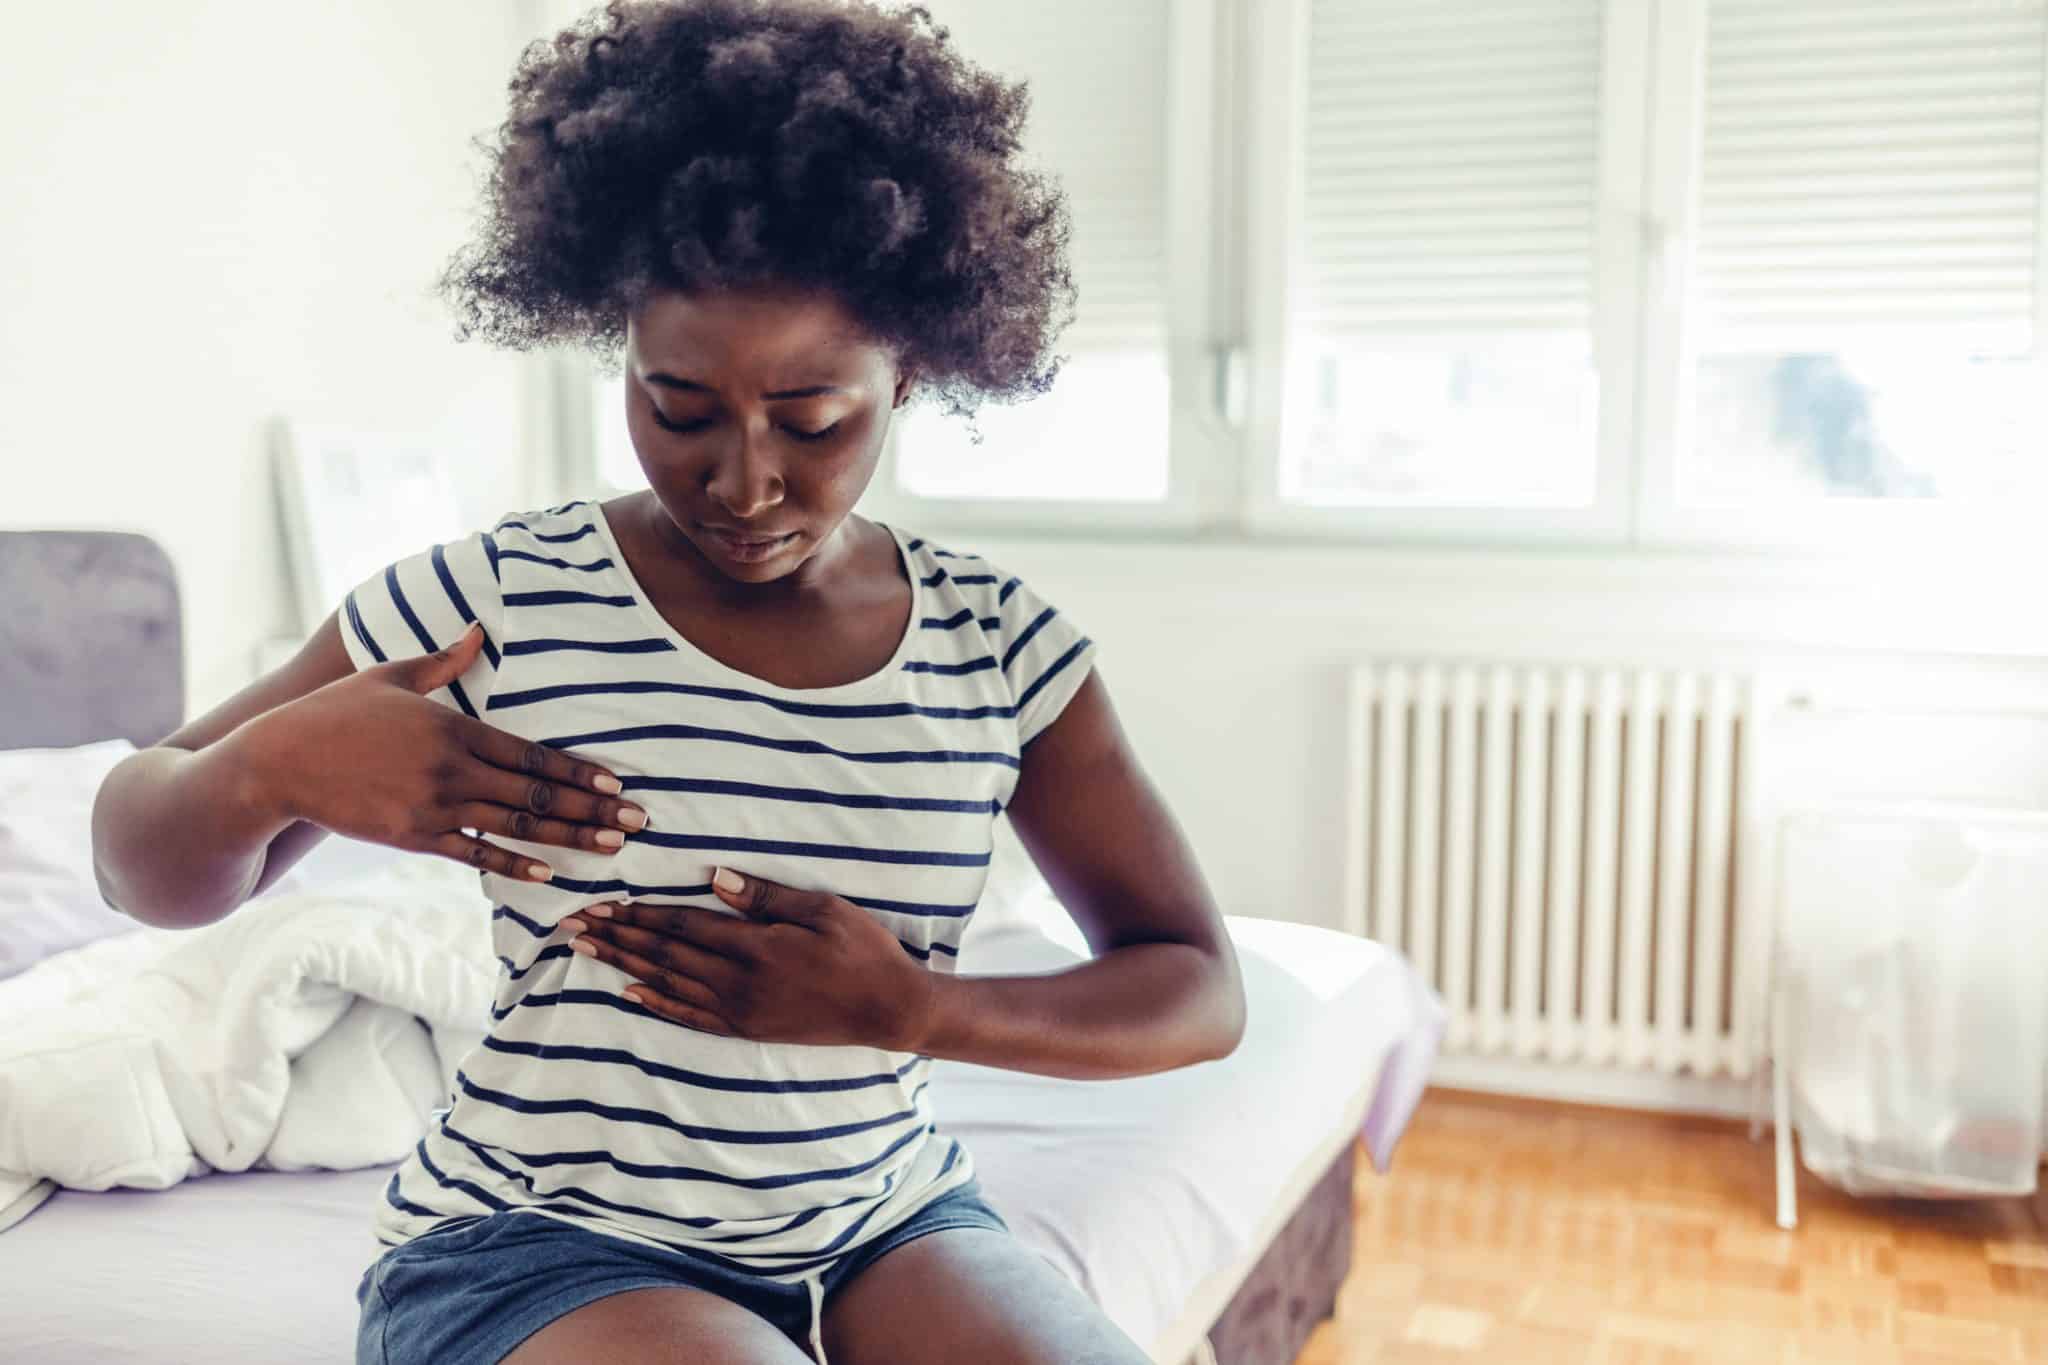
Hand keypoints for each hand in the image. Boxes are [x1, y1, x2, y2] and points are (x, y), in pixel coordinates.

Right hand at [235, 622, 647, 880]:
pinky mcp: (414, 837)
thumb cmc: (336, 713)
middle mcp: (452, 770)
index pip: (531, 754)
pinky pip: (475, 854)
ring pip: (515, 827)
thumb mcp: (390, 674)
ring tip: (611, 848)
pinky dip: (514, 864)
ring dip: (568, 838)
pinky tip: (550, 873)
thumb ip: (442, 661)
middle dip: (592, 809)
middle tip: (638, 822)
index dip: (577, 772)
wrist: (279, 763)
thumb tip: (477, 630)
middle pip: (535, 794)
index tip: (616, 783)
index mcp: (454, 728)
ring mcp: (434, 807)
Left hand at [561, 867, 936, 1050]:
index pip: (684, 925)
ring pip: (668, 984)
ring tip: (588, 950)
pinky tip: (630, 992)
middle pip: (665, 954)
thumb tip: (715, 877)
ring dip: (624, 965)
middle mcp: (739, 981)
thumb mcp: (824, 910)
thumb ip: (767, 896)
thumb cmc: (864, 950)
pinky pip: (689, 1016)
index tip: (603, 901)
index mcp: (758, 946)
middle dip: (617, 936)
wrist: (887, 1009)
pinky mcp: (746, 1029)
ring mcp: (740, 1009)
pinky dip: (656, 1003)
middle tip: (574, 923)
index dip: (640, 912)